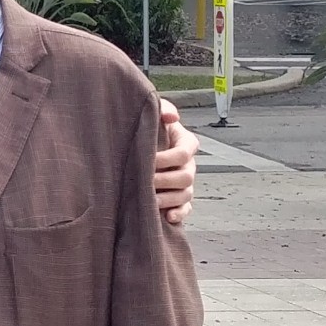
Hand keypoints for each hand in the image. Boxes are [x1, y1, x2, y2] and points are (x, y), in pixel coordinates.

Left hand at [153, 98, 199, 225]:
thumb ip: (163, 108)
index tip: (148, 160)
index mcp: (186, 142)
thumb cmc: (145, 127)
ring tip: (150, 200)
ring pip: (185, 194)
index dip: (167, 158)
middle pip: (186, 176)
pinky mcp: (179, 199)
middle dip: (165, 180)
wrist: (136, 144)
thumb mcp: (153, 113)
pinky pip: (186, 209)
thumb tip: (172, 117)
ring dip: (168, 199)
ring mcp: (186, 183)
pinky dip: (179, 214)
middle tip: (144, 181)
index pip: (184, 153)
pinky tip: (167, 217)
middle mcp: (189, 164)